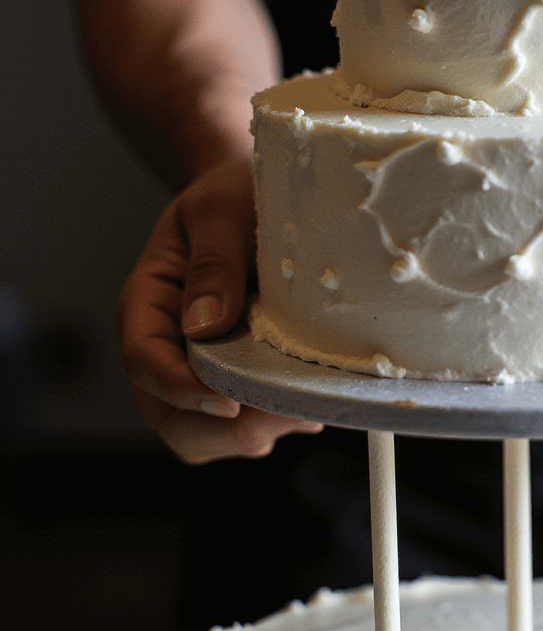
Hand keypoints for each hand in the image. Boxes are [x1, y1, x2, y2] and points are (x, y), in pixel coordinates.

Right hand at [117, 157, 322, 462]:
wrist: (253, 196)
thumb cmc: (232, 196)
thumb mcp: (223, 212)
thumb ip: (215, 263)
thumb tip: (207, 324)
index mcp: (146, 305)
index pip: (145, 362)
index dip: (183, 391)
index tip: (231, 403)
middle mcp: (164, 348)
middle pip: (167, 417)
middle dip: (222, 431)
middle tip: (284, 418)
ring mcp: (195, 372)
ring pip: (203, 435)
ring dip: (252, 434)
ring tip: (304, 407)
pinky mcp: (231, 382)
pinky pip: (239, 428)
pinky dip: (272, 425)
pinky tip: (309, 399)